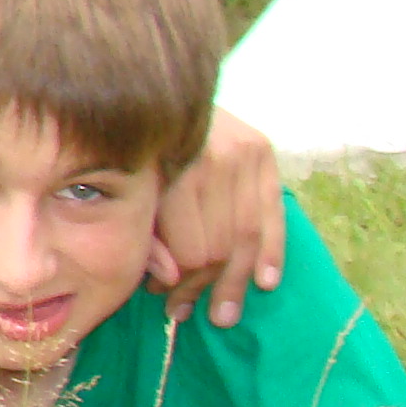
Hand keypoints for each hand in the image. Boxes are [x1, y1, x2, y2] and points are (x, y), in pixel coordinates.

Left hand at [149, 109, 287, 325]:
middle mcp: (214, 158)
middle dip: (205, 286)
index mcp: (174, 167)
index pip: (192, 249)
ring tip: (225, 313)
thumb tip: (168, 281)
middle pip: (221, 246)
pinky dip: (272, 251)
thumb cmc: (137, 150)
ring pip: (248, 235)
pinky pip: (273, 213)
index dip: (180, 282)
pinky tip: (265, 282)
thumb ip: (147, 235)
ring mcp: (245, 154)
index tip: (164, 299)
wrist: (159, 93)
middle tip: (191, 312)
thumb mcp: (133, 191)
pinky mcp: (264, 152)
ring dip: (237, 280)